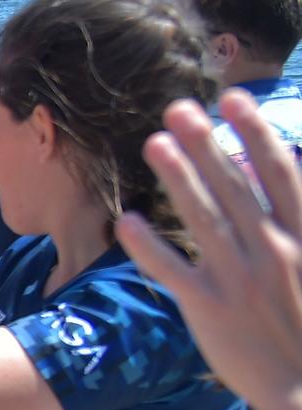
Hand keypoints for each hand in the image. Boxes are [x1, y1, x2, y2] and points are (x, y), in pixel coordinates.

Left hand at [118, 90, 301, 409]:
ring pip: (203, 218)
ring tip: (153, 143)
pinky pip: (173, 272)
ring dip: (178, 177)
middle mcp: (274, 250)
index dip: (253, 132)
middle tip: (177, 107)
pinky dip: (149, 246)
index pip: (280, 172)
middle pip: (235, 185)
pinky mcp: (210, 310)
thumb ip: (301, 224)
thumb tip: (293, 171)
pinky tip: (126, 221)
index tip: (231, 99)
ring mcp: (241, 279)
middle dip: (206, 142)